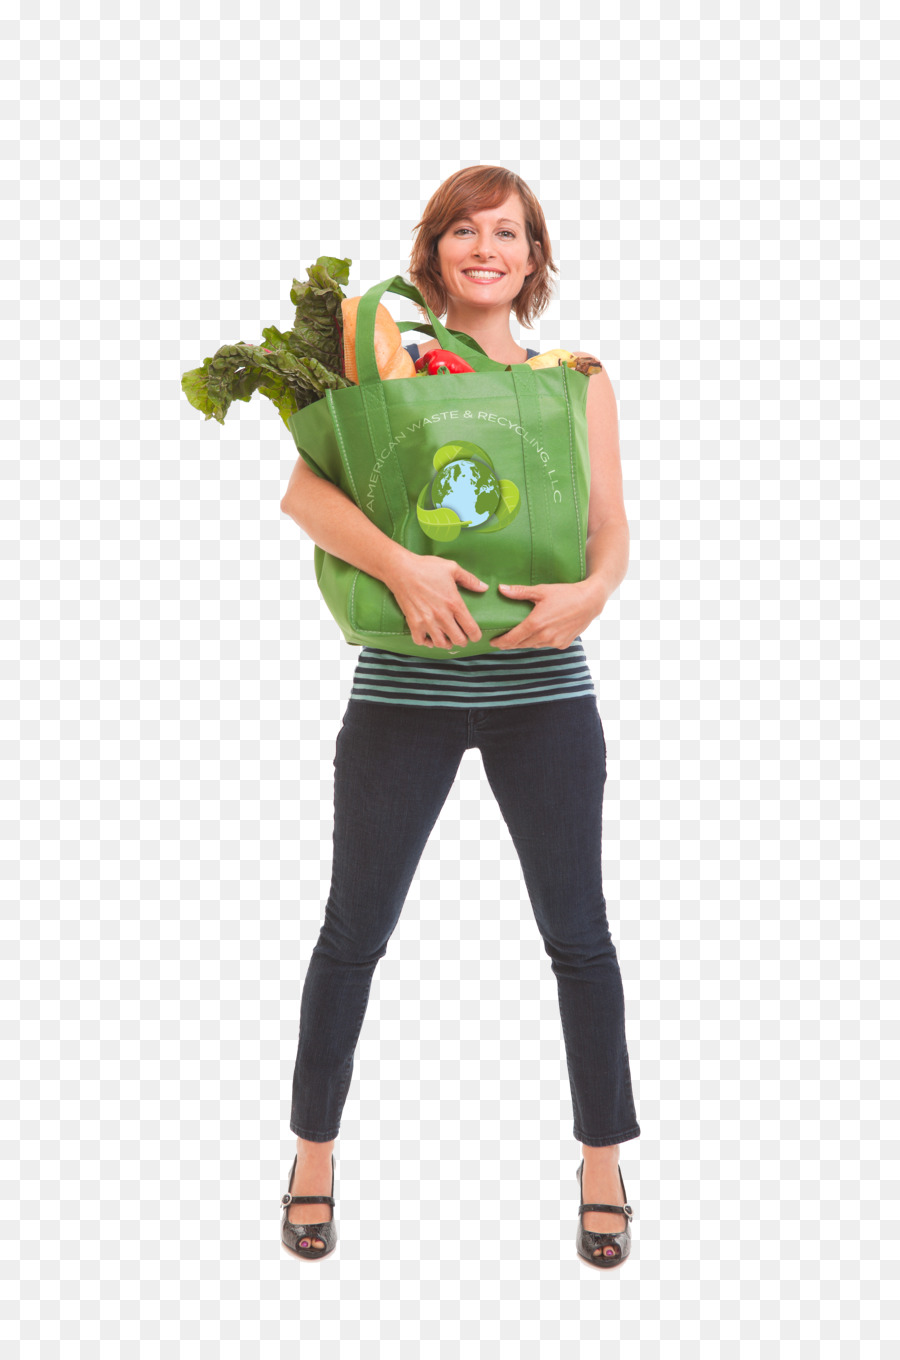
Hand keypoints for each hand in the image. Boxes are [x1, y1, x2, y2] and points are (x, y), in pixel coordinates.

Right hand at [386, 552, 489, 649]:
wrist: (401, 570)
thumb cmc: (426, 567)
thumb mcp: (452, 568)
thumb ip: (470, 580)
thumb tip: (484, 587)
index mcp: (454, 603)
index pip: (471, 628)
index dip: (476, 635)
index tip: (475, 635)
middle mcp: (442, 616)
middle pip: (458, 640)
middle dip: (462, 640)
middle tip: (461, 636)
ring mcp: (427, 621)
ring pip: (441, 644)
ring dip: (446, 642)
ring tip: (446, 637)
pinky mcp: (414, 623)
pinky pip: (421, 642)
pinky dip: (426, 642)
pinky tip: (429, 637)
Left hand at [489, 580, 604, 649]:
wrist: (590, 601)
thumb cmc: (565, 593)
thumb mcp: (541, 590)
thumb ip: (520, 592)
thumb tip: (501, 589)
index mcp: (535, 624)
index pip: (512, 639)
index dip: (501, 642)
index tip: (493, 642)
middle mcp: (544, 636)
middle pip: (521, 644)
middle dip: (510, 643)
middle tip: (502, 640)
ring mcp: (554, 642)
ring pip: (533, 645)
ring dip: (525, 642)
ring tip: (519, 636)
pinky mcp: (563, 644)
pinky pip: (546, 645)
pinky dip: (540, 641)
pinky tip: (539, 633)